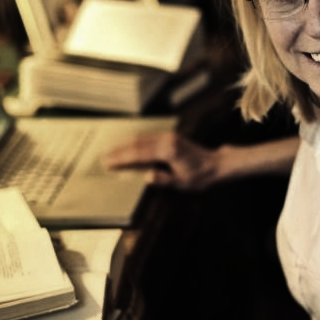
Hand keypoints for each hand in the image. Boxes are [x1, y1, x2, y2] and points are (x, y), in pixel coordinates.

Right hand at [102, 132, 218, 190]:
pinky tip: (127, 145)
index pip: (139, 154)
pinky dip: (135, 141)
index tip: (108, 162)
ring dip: (125, 144)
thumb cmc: (200, 176)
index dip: (121, 158)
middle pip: (137, 143)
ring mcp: (168, 136)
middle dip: (119, 150)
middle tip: (102, 156)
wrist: (216, 164)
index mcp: (168, 151)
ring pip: (141, 138)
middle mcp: (167, 140)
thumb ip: (164, 180)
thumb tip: (147, 176)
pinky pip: (148, 137)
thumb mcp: (183, 183)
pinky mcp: (170, 137)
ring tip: (110, 151)